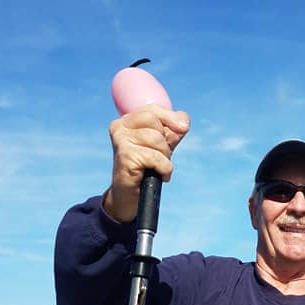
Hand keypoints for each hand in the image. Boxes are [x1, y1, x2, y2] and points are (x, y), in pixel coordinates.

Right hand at [103, 105, 190, 221]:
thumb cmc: (146, 167)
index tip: (184, 128)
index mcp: (127, 121)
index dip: (170, 117)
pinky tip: (160, 176)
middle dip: (165, 140)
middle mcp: (120, 127)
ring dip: (165, 157)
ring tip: (158, 166)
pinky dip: (165, 168)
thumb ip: (173, 131)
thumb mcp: (162, 146)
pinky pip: (156, 157)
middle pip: (154, 120)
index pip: (152, 109)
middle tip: (161, 155)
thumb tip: (184, 119)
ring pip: (157, 140)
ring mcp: (121, 141)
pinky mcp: (125, 157)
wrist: (131, 195)